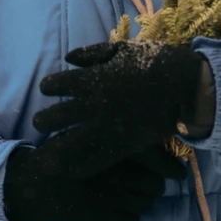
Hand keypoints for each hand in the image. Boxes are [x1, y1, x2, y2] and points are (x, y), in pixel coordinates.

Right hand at [2, 141, 184, 220]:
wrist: (31, 183)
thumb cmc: (60, 155)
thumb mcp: (88, 136)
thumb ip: (116, 137)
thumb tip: (149, 140)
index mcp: (116, 144)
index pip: (158, 155)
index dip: (171, 166)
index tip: (178, 172)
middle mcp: (119, 167)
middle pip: (156, 184)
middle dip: (154, 187)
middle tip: (147, 186)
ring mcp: (112, 193)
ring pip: (145, 204)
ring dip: (141, 202)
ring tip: (129, 199)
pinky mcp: (103, 217)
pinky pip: (131, 220)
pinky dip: (127, 217)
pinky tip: (116, 212)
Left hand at [33, 41, 204, 178]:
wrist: (180, 87)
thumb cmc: (152, 62)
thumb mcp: (121, 50)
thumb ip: (92, 53)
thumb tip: (68, 58)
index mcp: (90, 79)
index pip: (58, 84)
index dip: (49, 87)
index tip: (46, 89)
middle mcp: (90, 104)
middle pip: (56, 116)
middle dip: (43, 119)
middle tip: (39, 122)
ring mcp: (102, 128)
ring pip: (67, 142)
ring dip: (54, 147)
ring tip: (46, 152)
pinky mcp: (117, 146)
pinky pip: (92, 160)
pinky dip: (79, 167)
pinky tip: (70, 171)